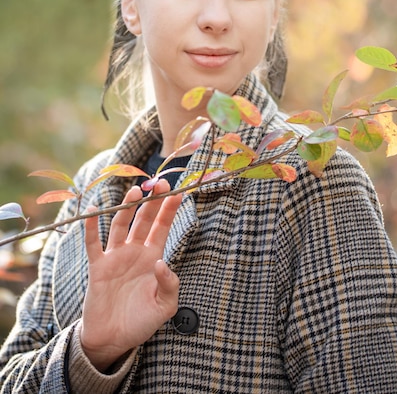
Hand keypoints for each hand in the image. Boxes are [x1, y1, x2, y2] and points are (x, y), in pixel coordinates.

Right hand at [80, 181, 181, 370]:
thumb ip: (170, 285)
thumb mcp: (165, 307)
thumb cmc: (141, 321)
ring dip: (127, 207)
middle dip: (152, 201)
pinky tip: (93, 210)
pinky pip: (93, 243)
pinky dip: (91, 227)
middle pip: (144, 219)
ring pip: (121, 225)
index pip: (162, 227)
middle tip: (159, 183)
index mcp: (153, 257)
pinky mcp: (97, 266)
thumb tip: (161, 262)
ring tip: (136, 191)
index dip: (169, 210)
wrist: (114, 340)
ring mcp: (115, 256)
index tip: (178, 191)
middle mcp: (134, 251)